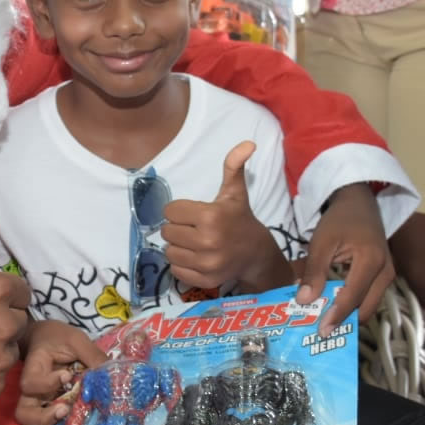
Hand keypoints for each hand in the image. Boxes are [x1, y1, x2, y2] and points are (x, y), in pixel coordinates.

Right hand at [14, 321, 108, 424]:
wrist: (45, 337)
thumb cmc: (58, 337)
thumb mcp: (75, 340)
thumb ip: (92, 354)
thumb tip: (112, 374)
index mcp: (34, 368)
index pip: (31, 383)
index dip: (47, 383)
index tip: (67, 375)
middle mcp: (32, 389)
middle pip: (24, 412)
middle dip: (43, 417)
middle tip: (64, 409)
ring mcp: (39, 399)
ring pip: (31, 419)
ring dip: (49, 422)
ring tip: (68, 414)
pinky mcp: (49, 403)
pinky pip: (48, 418)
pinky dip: (60, 421)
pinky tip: (77, 414)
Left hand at [162, 142, 277, 288]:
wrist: (256, 253)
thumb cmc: (240, 219)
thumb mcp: (235, 192)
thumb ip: (234, 167)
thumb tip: (247, 144)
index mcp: (211, 216)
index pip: (171, 211)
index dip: (179, 210)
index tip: (193, 213)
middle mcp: (207, 241)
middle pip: (167, 231)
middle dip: (177, 228)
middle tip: (192, 228)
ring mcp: (206, 263)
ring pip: (169, 251)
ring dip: (177, 246)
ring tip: (193, 242)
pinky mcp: (204, 280)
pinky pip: (176, 270)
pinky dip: (181, 264)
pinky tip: (195, 257)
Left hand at [296, 183, 393, 336]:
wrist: (358, 203)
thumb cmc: (339, 220)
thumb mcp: (321, 242)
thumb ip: (314, 272)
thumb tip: (303, 301)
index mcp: (371, 261)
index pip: (353, 297)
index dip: (337, 316)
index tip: (321, 332)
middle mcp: (385, 272)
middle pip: (365, 307)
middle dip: (345, 321)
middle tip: (321, 333)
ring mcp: (387, 275)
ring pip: (369, 305)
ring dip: (349, 315)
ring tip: (326, 324)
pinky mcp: (383, 276)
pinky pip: (369, 297)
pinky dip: (353, 305)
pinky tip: (334, 310)